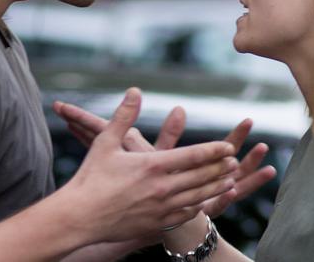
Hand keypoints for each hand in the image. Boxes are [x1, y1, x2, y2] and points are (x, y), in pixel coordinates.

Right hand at [53, 96, 276, 218]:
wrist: (79, 218)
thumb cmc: (91, 177)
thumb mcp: (105, 142)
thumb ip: (124, 115)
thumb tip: (135, 90)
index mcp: (152, 166)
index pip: (193, 156)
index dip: (213, 151)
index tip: (228, 146)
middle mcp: (161, 189)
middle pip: (201, 177)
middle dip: (220, 168)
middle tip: (234, 161)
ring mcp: (161, 209)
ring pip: (198, 197)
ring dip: (216, 187)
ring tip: (229, 179)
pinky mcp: (157, 224)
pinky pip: (185, 214)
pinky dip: (200, 206)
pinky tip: (206, 201)